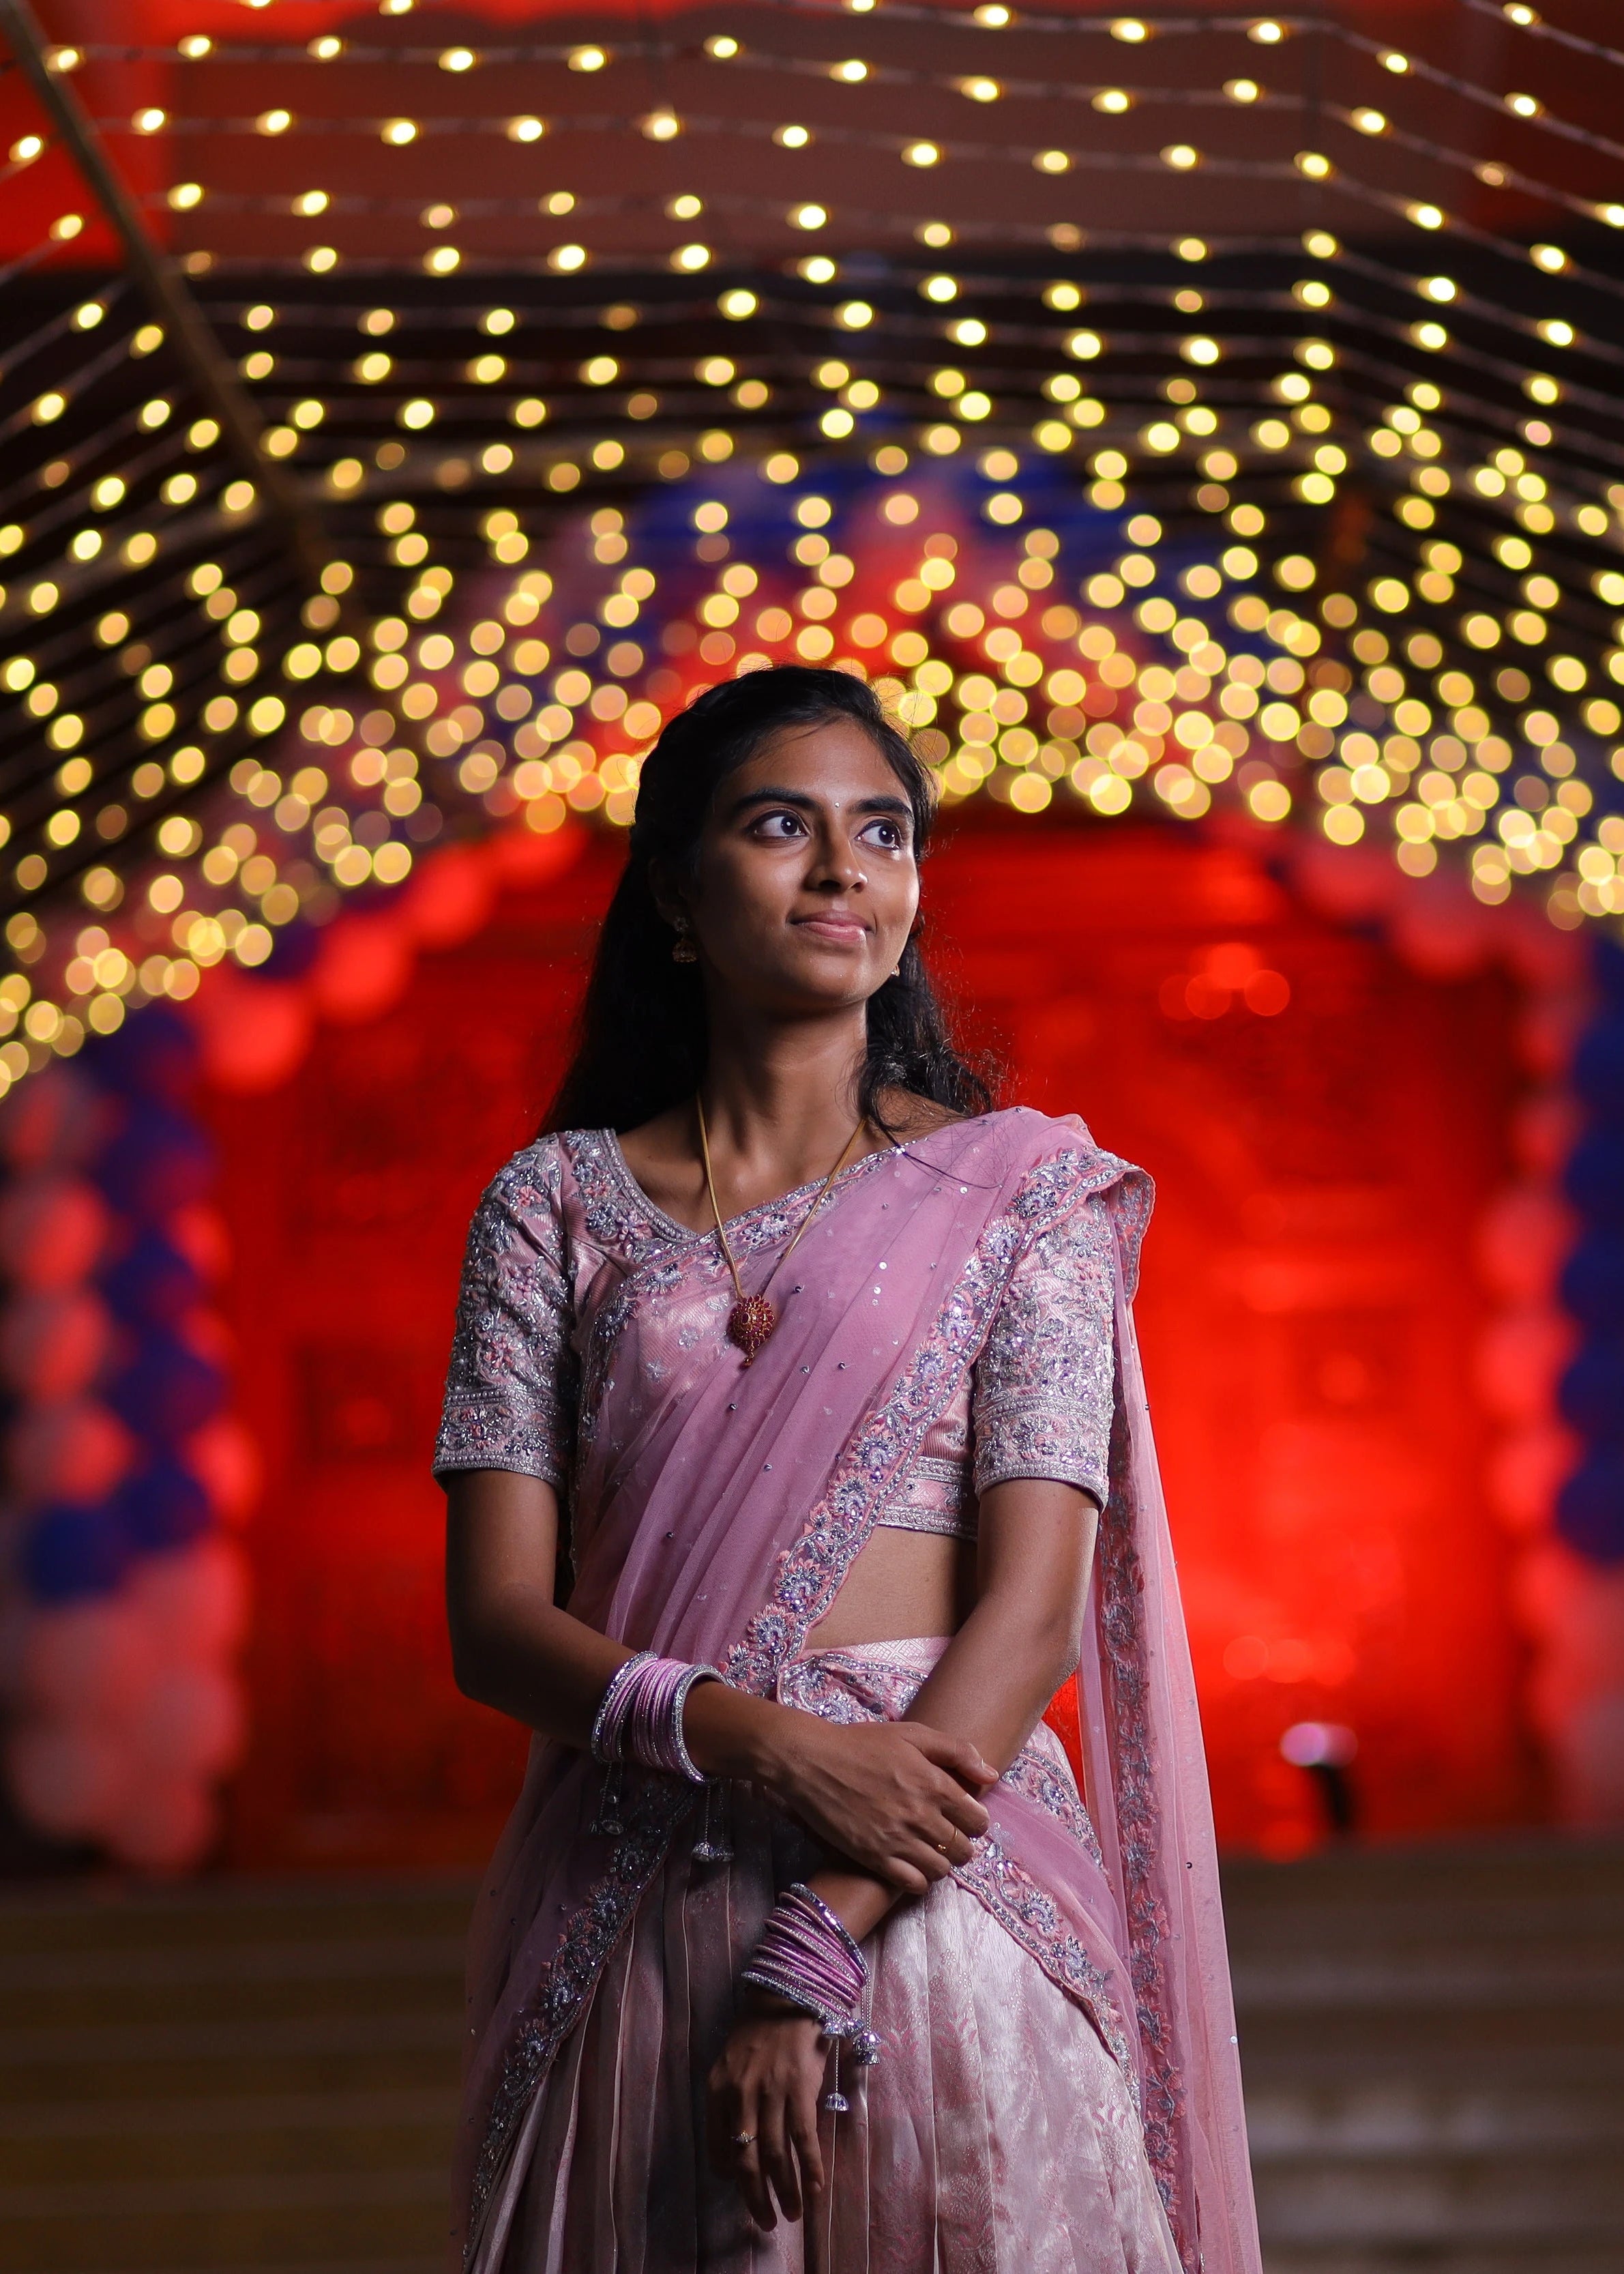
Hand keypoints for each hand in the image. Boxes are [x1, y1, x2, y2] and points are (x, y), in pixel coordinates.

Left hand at [707, 1996, 827, 2229]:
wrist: (786, 1996)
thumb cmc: (758, 2033)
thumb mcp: (729, 2065)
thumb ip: (727, 2104)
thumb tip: (731, 2150)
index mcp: (718, 2090)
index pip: (718, 2148)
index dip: (730, 2176)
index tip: (742, 2188)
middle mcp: (740, 2096)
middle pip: (747, 2161)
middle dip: (756, 2198)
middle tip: (767, 2222)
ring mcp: (771, 2093)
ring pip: (776, 2156)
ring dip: (786, 2191)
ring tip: (793, 2213)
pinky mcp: (800, 2090)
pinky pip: (804, 2139)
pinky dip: (810, 2169)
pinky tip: (816, 2188)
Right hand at [758, 1716, 994, 1895]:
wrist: (813, 1762)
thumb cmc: (863, 1744)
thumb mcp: (913, 1734)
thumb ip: (957, 1752)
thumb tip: (991, 1775)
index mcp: (935, 1784)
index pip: (978, 1820)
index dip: (975, 1820)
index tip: (963, 1817)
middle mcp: (921, 1816)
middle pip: (963, 1849)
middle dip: (960, 1843)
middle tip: (946, 1834)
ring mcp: (897, 1840)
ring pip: (941, 1869)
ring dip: (941, 1862)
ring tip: (929, 1849)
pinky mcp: (874, 1857)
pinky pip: (913, 1884)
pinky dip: (919, 1879)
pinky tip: (912, 1865)